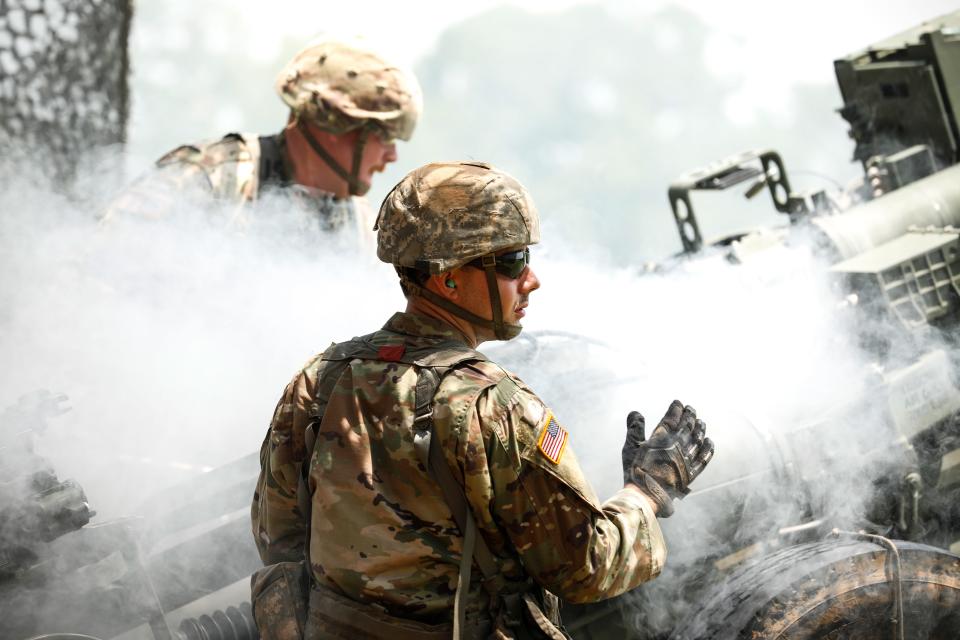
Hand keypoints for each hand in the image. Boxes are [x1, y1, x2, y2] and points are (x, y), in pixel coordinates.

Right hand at [624, 400, 714, 516]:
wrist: (646, 495)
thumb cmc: (635, 471)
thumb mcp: (630, 448)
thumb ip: (634, 429)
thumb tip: (635, 412)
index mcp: (661, 438)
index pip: (671, 418)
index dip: (676, 409)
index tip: (678, 403)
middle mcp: (676, 446)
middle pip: (687, 426)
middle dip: (689, 415)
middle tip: (691, 409)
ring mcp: (686, 459)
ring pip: (697, 439)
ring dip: (700, 429)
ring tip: (701, 422)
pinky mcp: (691, 473)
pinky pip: (703, 459)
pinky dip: (708, 449)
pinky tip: (709, 442)